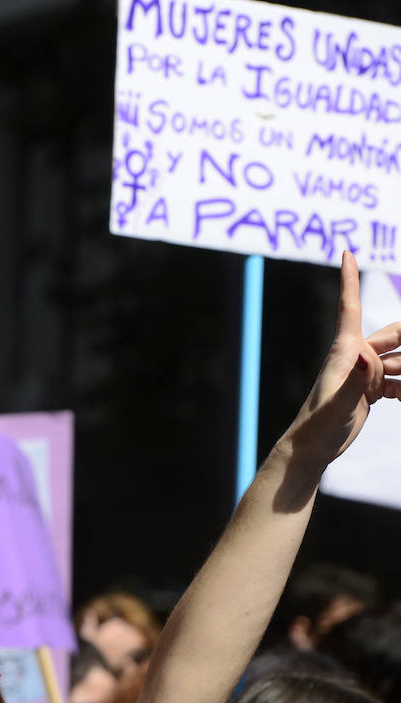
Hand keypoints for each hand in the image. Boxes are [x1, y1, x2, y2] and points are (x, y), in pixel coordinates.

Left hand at [284, 252, 400, 469]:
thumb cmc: (318, 428)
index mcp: (345, 352)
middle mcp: (355, 357)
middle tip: (398, 371)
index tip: (346, 251)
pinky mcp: (368, 390)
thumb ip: (354, 382)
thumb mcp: (338, 406)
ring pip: (399, 360)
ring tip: (398, 390)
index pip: (350, 307)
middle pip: (394, 335)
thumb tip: (366, 356)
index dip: (349, 279)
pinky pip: (397, 379)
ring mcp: (363, 374)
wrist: (310, 450)